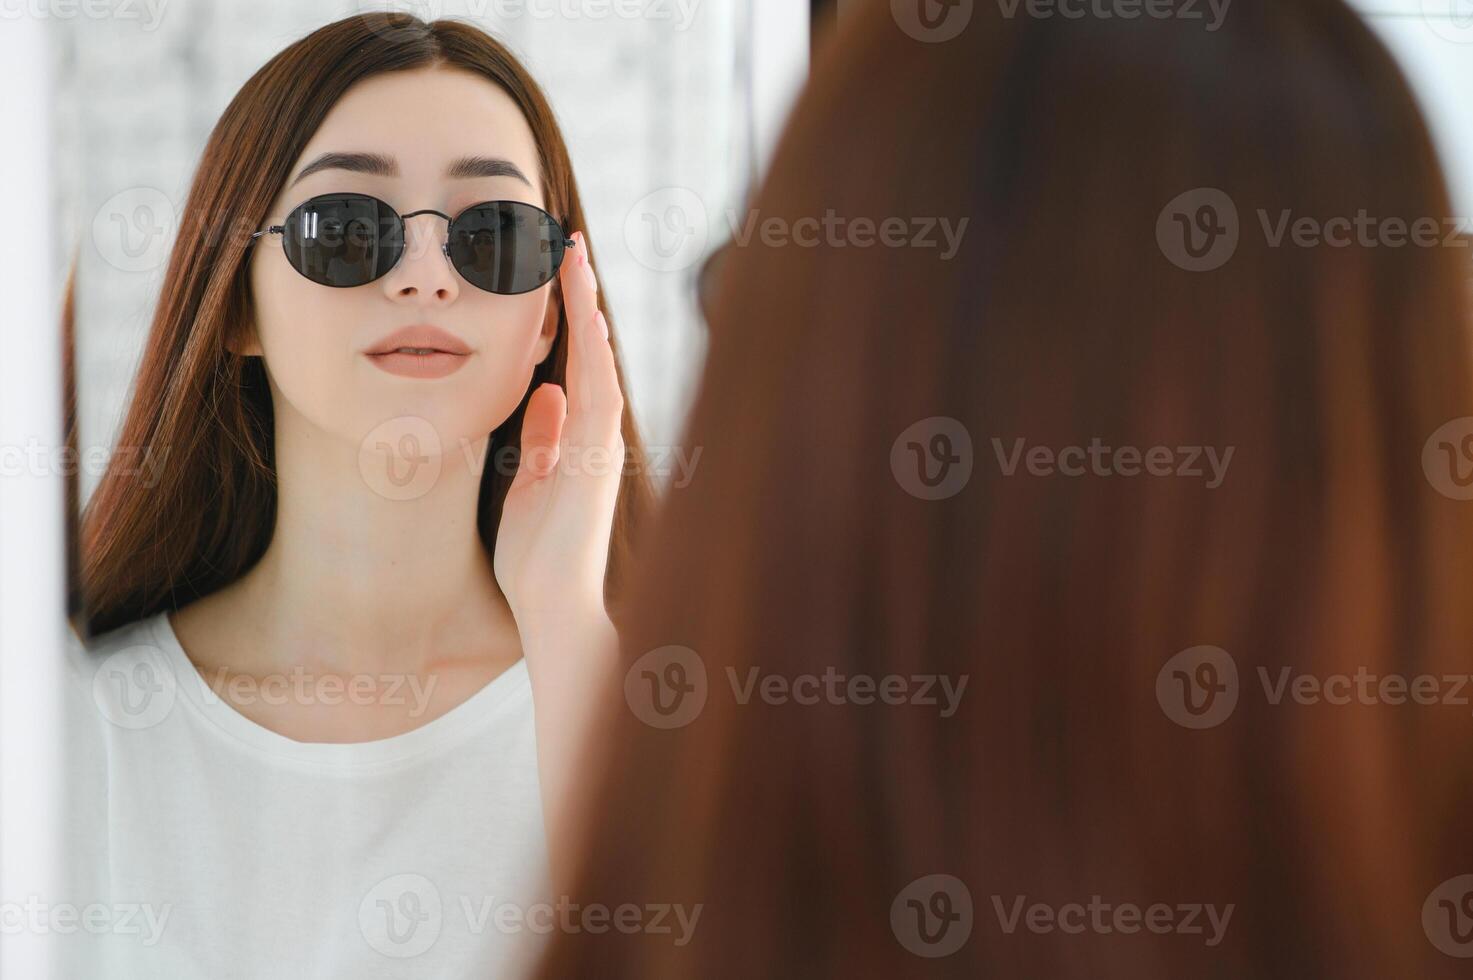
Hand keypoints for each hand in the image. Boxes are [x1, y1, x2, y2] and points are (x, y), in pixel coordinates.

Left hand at [493, 231, 624, 632]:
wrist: (552, 604)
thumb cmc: (539, 555)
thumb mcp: (531, 483)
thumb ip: (543, 439)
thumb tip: (544, 396)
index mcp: (580, 438)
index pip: (575, 363)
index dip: (569, 317)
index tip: (558, 272)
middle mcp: (597, 435)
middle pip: (592, 351)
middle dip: (582, 297)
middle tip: (570, 242)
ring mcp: (602, 446)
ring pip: (600, 362)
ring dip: (589, 311)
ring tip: (576, 260)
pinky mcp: (600, 460)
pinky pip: (600, 394)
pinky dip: (595, 354)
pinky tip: (588, 318)